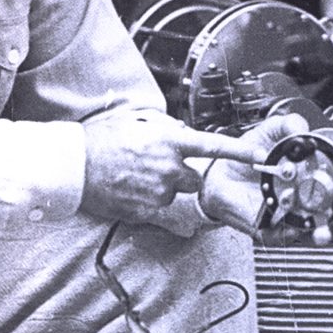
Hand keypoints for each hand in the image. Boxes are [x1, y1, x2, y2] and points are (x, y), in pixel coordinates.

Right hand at [80, 111, 264, 222]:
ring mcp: (157, 192)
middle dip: (182, 173)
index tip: (260, 156)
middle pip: (195, 178)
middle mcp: (168, 168)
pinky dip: (148, 201)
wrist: (72, 166)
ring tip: (135, 176)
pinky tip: (129, 189)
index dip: (240, 152)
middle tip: (155, 165)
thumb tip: (179, 132)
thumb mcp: (135, 121)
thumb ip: (165, 127)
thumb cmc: (101, 139)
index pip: (213, 147)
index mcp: (169, 142)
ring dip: (163, 187)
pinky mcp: (145, 212)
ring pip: (174, 194)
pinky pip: (157, 209)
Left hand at [200, 115, 332, 242]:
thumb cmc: (248, 154)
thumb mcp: (271, 130)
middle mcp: (306, 196)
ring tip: (327, 230)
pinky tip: (296, 227)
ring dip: (326, 230)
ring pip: (317, 228)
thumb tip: (303, 129)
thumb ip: (289, 124)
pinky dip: (293, 233)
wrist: (218, 171)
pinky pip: (287, 236)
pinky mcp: (272, 228)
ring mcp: (291, 214)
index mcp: (312, 174)